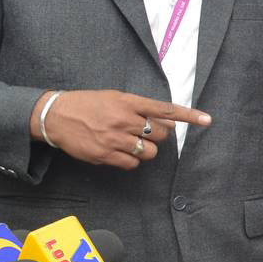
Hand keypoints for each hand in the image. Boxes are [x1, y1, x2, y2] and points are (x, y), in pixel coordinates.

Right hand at [34, 89, 209, 168]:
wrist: (55, 115)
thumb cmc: (87, 105)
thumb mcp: (114, 97)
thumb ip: (139, 108)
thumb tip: (165, 121)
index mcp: (128, 102)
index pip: (165, 110)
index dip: (188, 116)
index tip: (207, 120)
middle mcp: (124, 120)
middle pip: (161, 135)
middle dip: (157, 135)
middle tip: (142, 131)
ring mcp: (114, 139)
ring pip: (149, 152)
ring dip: (145, 150)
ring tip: (129, 142)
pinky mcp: (104, 155)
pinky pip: (132, 164)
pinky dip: (130, 160)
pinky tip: (118, 151)